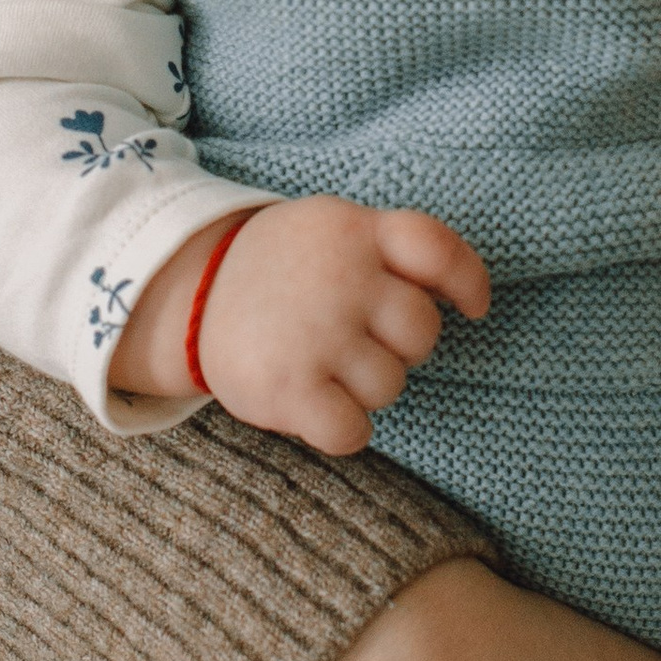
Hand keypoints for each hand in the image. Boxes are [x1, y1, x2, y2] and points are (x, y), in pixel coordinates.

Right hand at [115, 199, 489, 453]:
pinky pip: (354, 431)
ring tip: (320, 363)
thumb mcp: (331, 230)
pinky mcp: (288, 387)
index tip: (473, 308)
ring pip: (390, 386)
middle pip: (422, 333)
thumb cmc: (284, 271)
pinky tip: (317, 406)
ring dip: (363, 387)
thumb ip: (390, 248)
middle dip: (399, 346)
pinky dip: (343, 429)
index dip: (468, 281)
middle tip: (355, 339)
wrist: (188, 296)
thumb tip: (460, 293)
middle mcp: (341, 278)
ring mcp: (316, 332)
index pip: (437, 249)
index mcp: (355, 231)